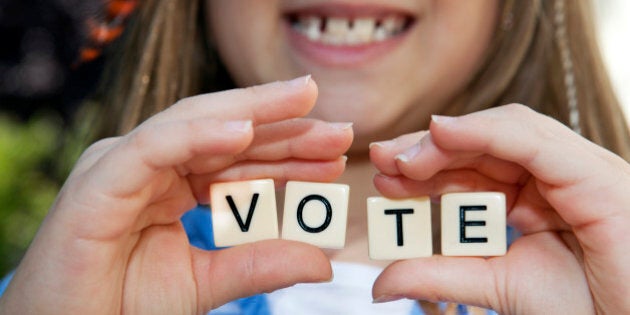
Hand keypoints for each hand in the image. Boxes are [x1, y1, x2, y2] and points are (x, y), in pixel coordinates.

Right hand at [0, 76, 352, 313]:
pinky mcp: (99, 179)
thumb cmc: (123, 306)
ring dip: (253, 114)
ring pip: (194, 125)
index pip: (237, 159)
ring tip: (306, 105)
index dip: (288, 155)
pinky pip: (154, 147)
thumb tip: (322, 261)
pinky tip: (245, 130)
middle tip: (339, 129)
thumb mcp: (205, 282)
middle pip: (224, 134)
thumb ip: (258, 263)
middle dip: (283, 128)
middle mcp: (149, 166)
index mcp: (170, 183)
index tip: (337, 156)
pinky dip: (198, 135)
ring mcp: (123, 165)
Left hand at [369, 104, 629, 313]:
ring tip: (402, 156)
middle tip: (381, 158)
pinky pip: (534, 141)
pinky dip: (485, 131)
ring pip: (504, 133)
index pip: (472, 168)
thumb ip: (439, 274)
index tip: (382, 178)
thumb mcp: (495, 285)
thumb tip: (380, 283)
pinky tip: (442, 132)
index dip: (424, 169)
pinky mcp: (596, 175)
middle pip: (481, 145)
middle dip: (427, 148)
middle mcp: (554, 177)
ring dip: (447, 140)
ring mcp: (577, 171)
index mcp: (534, 198)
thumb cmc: (584, 309)